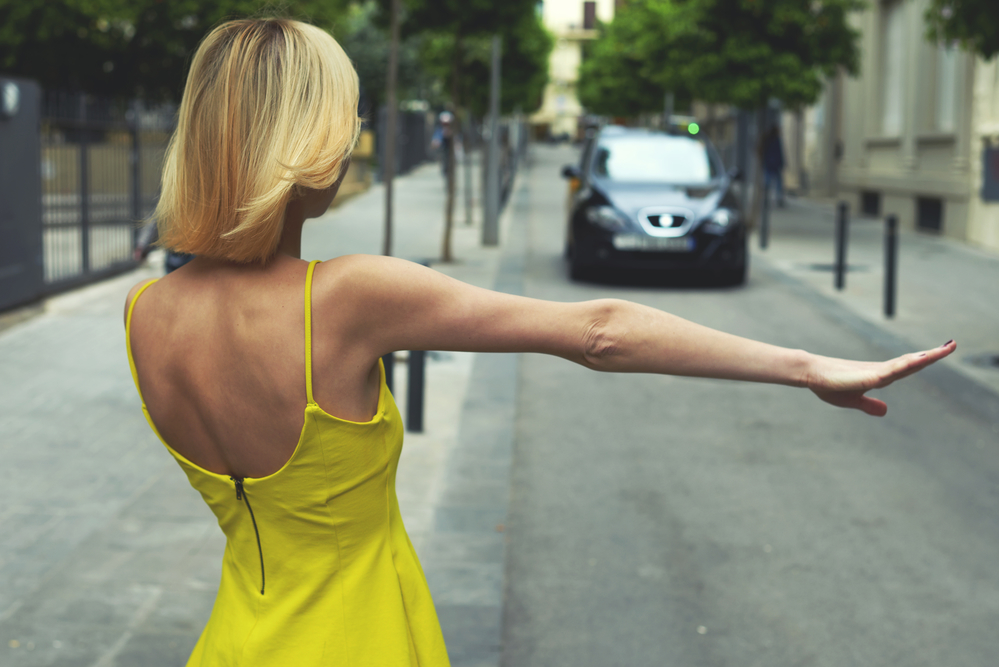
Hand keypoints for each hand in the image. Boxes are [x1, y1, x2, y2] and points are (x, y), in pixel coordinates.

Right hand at [806, 340, 955, 415]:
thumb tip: (886, 410)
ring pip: (903, 364)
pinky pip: (888, 373)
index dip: (926, 360)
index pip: (909, 367)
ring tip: (941, 351)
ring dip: (923, 358)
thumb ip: (869, 405)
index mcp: (880, 375)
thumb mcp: (852, 400)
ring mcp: (873, 372)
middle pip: (912, 362)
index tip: (943, 351)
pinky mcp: (865, 376)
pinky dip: (903, 367)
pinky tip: (914, 363)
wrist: (810, 374)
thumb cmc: (828, 384)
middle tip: (953, 345)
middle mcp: (881, 370)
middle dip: (933, 355)